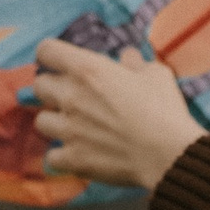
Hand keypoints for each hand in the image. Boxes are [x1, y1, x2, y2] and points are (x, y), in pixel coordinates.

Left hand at [25, 35, 205, 190]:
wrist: (169, 154)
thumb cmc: (164, 110)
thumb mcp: (155, 74)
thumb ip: (135, 63)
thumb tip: (127, 57)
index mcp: (88, 69)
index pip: (46, 50)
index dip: (52, 55)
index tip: (63, 63)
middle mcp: (71, 97)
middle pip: (40, 86)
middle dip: (54, 89)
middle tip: (74, 97)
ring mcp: (68, 130)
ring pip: (41, 121)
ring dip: (56, 123)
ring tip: (75, 128)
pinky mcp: (73, 159)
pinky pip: (52, 157)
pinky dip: (62, 156)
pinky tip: (78, 154)